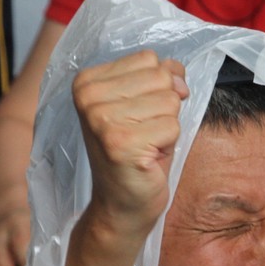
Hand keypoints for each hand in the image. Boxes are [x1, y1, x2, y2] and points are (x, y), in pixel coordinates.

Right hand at [73, 50, 188, 235]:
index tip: (137, 116)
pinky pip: (173, 127)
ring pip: (169, 101)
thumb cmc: (135, 154)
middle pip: (161, 77)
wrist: (120, 206)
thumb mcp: (143, 105)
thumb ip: (159, 78)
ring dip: (166, 127)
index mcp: (87, 82)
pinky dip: (169, 145)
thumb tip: (177, 75)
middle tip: (143, 134)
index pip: (148, 58)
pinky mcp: (121, 143)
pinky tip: (147, 158)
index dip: (156, 88)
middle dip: (163, 108)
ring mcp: (102, 120)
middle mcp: (89, 97)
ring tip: (145, 146)